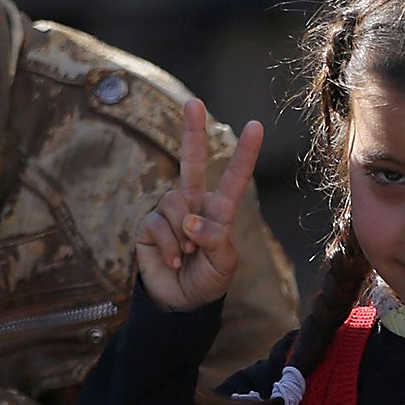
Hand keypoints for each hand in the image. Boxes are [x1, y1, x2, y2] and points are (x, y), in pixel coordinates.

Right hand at [136, 99, 262, 311]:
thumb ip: (214, 238)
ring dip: (184, 235)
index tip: (255, 125)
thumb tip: (191, 218)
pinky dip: (169, 244)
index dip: (244, 153)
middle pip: (192, 162)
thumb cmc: (208, 280)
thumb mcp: (224, 263)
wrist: (180, 302)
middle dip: (192, 131)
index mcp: (219, 211)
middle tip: (194, 102)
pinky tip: (173, 260)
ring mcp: (170, 212)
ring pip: (176, 204)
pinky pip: (158, 224)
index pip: (233, 178)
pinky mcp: (148, 225)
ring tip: (188, 255)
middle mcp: (193, 204)